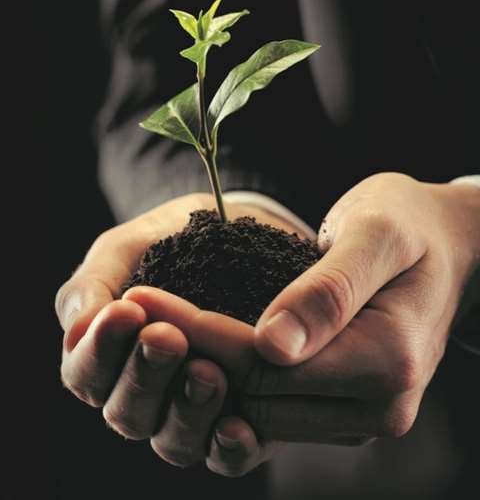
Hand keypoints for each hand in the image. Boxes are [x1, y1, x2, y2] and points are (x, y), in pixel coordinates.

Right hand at [55, 192, 294, 469]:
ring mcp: (193, 408)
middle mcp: (147, 391)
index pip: (86, 373)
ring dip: (186, 411)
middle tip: (167, 337)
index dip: (100, 350)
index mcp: (110, 356)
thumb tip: (77, 329)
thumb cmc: (174, 239)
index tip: (127, 311)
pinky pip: (227, 454)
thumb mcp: (130, 248)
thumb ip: (95, 284)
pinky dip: (229, 448)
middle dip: (144, 376)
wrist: (241, 232)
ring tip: (207, 372)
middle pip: (128, 412)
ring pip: (174, 439)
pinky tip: (239, 427)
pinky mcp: (241, 417)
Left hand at [128, 173, 479, 474]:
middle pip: (257, 396)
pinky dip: (230, 380)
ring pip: (258, 411)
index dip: (201, 331)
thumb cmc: (411, 227)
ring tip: (150, 329)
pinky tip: (195, 347)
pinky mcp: (344, 407)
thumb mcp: (377, 235)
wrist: (445, 247)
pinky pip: (274, 408)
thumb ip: (331, 289)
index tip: (144, 296)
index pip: (269, 363)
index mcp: (389, 360)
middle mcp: (378, 406)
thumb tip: (275, 344)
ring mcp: (360, 414)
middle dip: (190, 353)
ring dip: (202, 371)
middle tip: (132, 312)